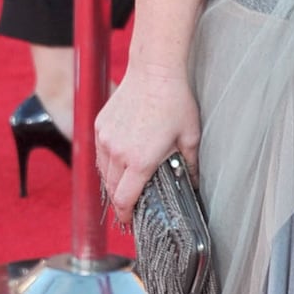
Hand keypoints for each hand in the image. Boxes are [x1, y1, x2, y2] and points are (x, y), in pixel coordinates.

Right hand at [96, 64, 200, 224]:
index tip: (129, 222)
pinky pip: (99, 154)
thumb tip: (194, 184)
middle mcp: (118, 152)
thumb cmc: (175, 102)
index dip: (125, 215)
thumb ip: (190, 165)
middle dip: (120, 202)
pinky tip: (120, 164)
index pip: (125, 199)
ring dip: (112, 183)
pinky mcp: (100, 126)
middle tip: (130, 208)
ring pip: (103, 172)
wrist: (154, 71)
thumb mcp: (190, 137)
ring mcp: (105, 138)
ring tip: (125, 187)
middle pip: (111, 189)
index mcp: (140, 160)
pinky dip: (107, 163)